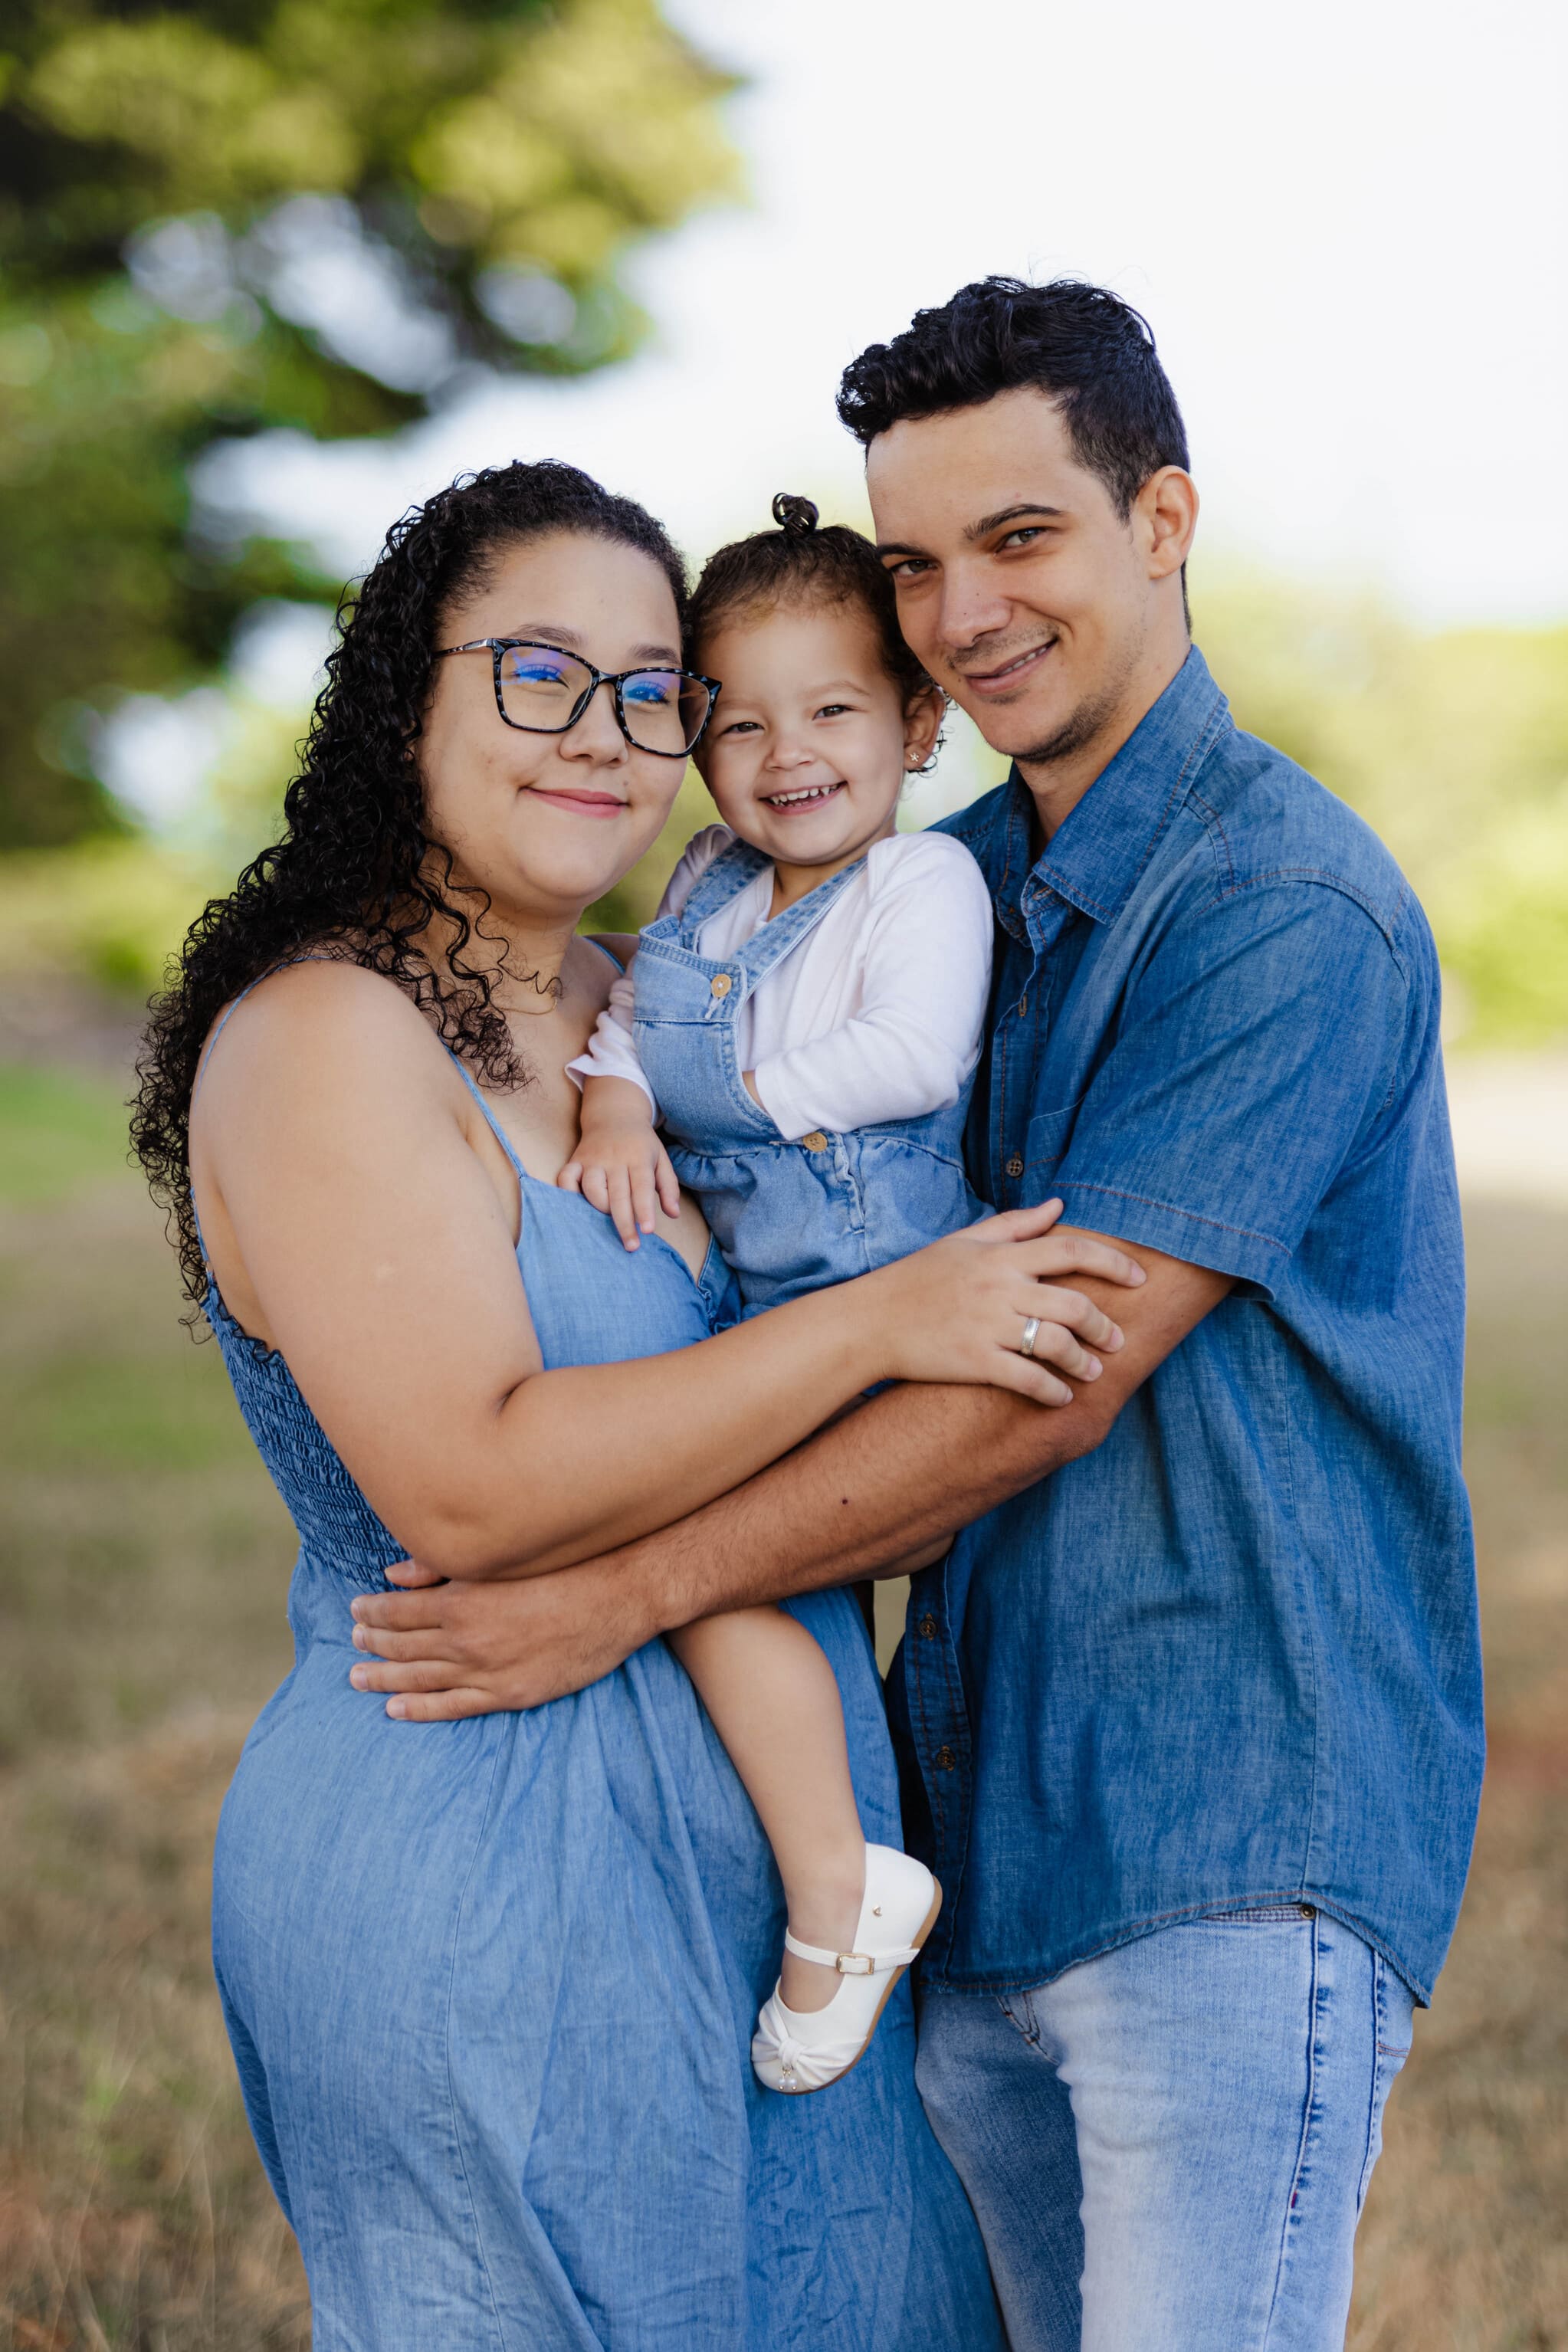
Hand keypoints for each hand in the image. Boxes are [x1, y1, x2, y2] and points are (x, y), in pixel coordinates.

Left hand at [349, 1553, 653, 1718]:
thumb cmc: (564, 1567)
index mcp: (462, 1600)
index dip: (372, 1612)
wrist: (618, 1598)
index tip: (356, 1611)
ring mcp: (487, 1671)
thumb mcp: (501, 1558)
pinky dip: (420, 1709)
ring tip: (358, 1677)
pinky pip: (453, 1707)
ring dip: (384, 1678)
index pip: (399, 1611)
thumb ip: (442, 1566)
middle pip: (403, 1646)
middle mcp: (467, 1639)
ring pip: (419, 1679)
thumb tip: (393, 1574)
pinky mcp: (509, 1694)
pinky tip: (396, 1708)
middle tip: (353, 1643)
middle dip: (372, 1645)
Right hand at [558, 1075, 679, 1248]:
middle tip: (631, 1246)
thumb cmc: (641, 1144)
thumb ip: (668, 1187)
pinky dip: (568, 1194)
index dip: (644, 1210)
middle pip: (617, 1195)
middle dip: (624, 1223)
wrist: (614, 1114)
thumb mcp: (661, 1159)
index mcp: (638, 1157)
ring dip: (600, 1209)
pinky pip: (566, 1179)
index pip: (642, 1187)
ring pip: (591, 1189)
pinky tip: (577, 1208)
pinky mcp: (575, 1160)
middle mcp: (614, 1158)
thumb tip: (673, 1214)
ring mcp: (592, 1159)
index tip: (648, 1231)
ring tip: (609, 1221)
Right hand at [864, 1199, 1145, 1405]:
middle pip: (1074, 1305)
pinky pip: (1027, 1380)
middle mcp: (999, 1289)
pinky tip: (1062, 1398)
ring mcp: (987, 1327)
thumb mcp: (965, 1241)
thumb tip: (1060, 1205)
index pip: (1070, 1250)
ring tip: (1093, 1372)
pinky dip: (1052, 1392)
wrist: (871, 1321)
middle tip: (1118, 1340)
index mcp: (1000, 1256)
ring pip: (1056, 1345)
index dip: (1113, 1263)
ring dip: (1083, 1362)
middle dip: (1105, 1326)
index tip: (1139, 1278)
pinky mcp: (974, 1362)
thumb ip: (1016, 1224)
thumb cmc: (918, 1278)